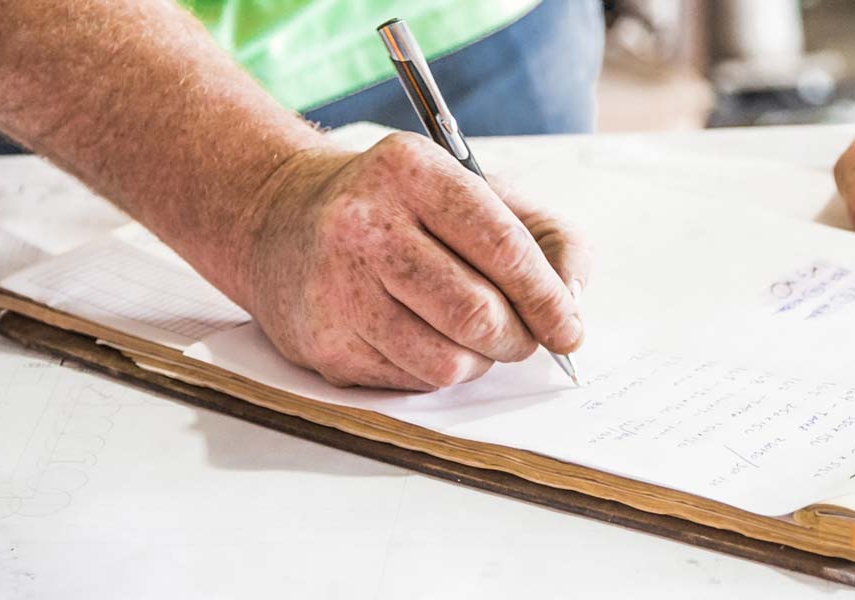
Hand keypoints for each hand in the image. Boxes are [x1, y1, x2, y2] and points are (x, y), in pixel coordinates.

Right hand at [231, 133, 590, 390]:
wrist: (282, 219)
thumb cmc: (399, 208)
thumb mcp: (475, 190)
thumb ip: (545, 235)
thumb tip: (572, 302)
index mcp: (412, 170)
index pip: (502, 247)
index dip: (548, 299)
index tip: (569, 328)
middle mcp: (365, 223)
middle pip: (477, 313)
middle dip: (518, 338)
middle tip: (524, 338)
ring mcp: (336, 286)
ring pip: (446, 362)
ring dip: (479, 361)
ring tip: (471, 335)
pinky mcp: (323, 341)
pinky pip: (410, 382)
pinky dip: (434, 370)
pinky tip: (419, 336)